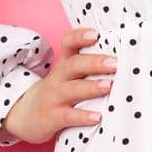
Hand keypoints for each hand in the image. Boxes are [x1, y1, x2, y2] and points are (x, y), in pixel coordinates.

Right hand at [0, 26, 116, 143]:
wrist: (25, 114)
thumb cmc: (57, 91)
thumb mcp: (67, 75)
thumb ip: (88, 66)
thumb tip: (126, 59)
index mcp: (64, 64)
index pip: (68, 43)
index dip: (79, 37)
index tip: (95, 34)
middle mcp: (58, 78)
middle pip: (74, 65)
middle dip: (95, 63)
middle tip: (115, 63)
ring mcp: (54, 97)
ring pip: (72, 89)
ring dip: (92, 87)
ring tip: (109, 86)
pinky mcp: (51, 117)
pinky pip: (68, 116)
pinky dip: (83, 116)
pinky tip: (97, 117)